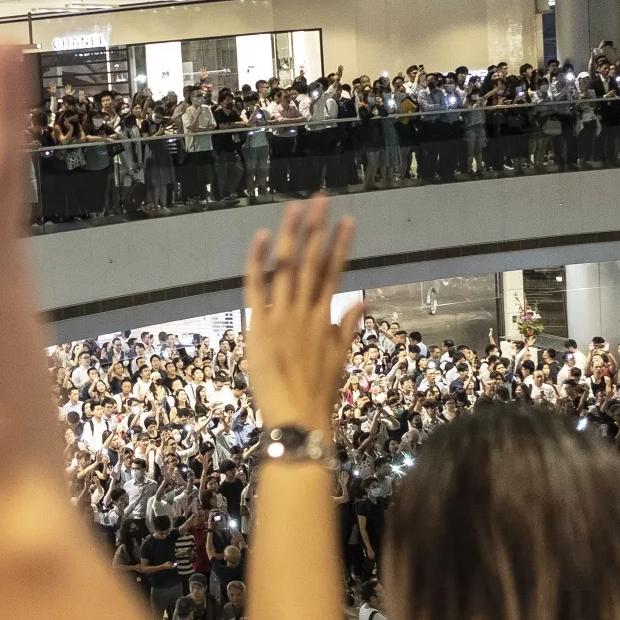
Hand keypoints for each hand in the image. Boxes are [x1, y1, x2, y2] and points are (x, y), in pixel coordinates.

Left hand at [243, 199, 359, 431]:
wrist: (298, 419)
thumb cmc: (318, 395)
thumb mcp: (339, 359)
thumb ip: (348, 327)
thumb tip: (363, 301)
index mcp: (325, 318)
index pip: (334, 272)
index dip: (341, 245)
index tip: (349, 221)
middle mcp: (305, 311)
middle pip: (312, 260)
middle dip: (317, 228)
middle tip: (321, 199)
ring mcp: (282, 316)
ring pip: (287, 266)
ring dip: (292, 234)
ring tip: (298, 207)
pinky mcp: (259, 324)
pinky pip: (256, 286)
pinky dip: (257, 260)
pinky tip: (260, 236)